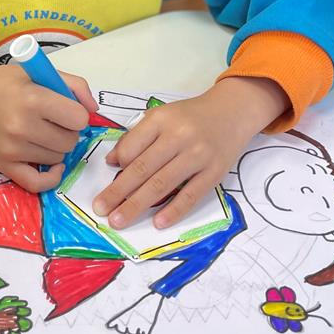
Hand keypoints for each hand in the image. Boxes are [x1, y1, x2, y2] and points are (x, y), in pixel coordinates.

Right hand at [0, 58, 95, 190]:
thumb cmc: (7, 82)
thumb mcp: (41, 72)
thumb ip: (74, 86)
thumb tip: (94, 111)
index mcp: (33, 99)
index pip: (78, 119)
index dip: (77, 114)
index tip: (67, 109)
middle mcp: (22, 126)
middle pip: (70, 141)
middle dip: (68, 131)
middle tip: (54, 121)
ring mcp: (12, 149)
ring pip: (58, 158)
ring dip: (57, 147)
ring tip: (42, 132)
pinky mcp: (4, 165)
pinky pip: (37, 184)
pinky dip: (51, 177)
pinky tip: (53, 165)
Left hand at [91, 77, 288, 230]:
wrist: (233, 111)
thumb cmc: (191, 116)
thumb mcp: (162, 116)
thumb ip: (137, 137)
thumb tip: (112, 162)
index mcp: (161, 119)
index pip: (133, 146)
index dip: (119, 164)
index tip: (110, 177)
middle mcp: (179, 136)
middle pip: (143, 168)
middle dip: (118, 191)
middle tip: (100, 209)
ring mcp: (198, 155)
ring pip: (162, 184)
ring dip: (137, 205)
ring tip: (118, 220)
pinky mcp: (214, 172)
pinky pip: (191, 195)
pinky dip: (174, 210)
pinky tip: (158, 222)